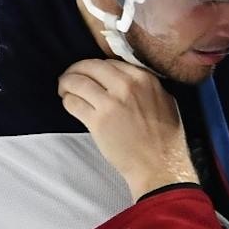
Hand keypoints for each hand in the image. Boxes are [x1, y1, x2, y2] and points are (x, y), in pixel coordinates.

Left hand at [57, 58, 196, 197]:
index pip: (109, 62)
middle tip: (69, 78)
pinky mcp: (98, 122)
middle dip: (75, 70)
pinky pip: (73, 103)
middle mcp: (126, 85)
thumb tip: (123, 78)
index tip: (90, 74)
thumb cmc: (165, 138)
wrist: (160, 165)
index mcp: (144, 78)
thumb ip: (144, 86)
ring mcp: (111, 103)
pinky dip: (67, 101)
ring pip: (77, 82)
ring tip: (64, 90)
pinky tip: (69, 104)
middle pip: (90, 67)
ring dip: (66, 84)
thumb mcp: (163, 100)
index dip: (95, 68)